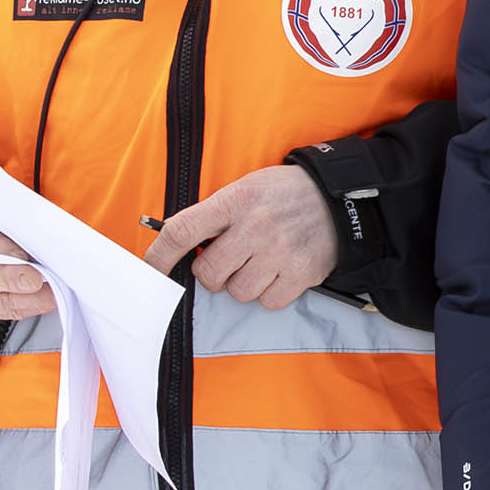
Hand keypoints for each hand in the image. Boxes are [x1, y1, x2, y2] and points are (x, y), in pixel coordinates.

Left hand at [141, 165, 337, 305]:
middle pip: (209, 273)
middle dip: (212, 274)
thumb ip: (213, 214)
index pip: (183, 231)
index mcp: (236, 200)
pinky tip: (279, 272)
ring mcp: (280, 251)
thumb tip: (173, 240)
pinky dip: (269, 293)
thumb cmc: (284, 194)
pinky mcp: (302, 273)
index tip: (151, 271)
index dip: (160, 256)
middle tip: (228, 261)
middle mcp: (257, 226)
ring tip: (260, 263)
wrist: (339, 198)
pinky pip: (267, 301)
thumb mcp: (245, 188)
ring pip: (238, 292)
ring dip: (243, 284)